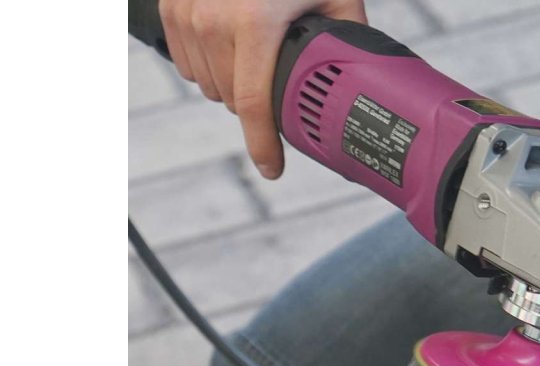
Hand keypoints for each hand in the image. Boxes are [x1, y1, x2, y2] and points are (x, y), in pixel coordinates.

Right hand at [159, 0, 367, 177]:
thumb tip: (365, 84)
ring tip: (257, 58)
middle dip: (259, 104)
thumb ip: (347, 39)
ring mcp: (185, 12)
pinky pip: (187, 62)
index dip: (263, 145)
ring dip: (232, 84)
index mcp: (254, 23)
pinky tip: (231, 46)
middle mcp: (211, 20)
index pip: (252, 105)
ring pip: (207, 85)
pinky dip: (209, 63)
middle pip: (231, 100)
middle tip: (282, 82)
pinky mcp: (170, 6)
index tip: (273, 170)